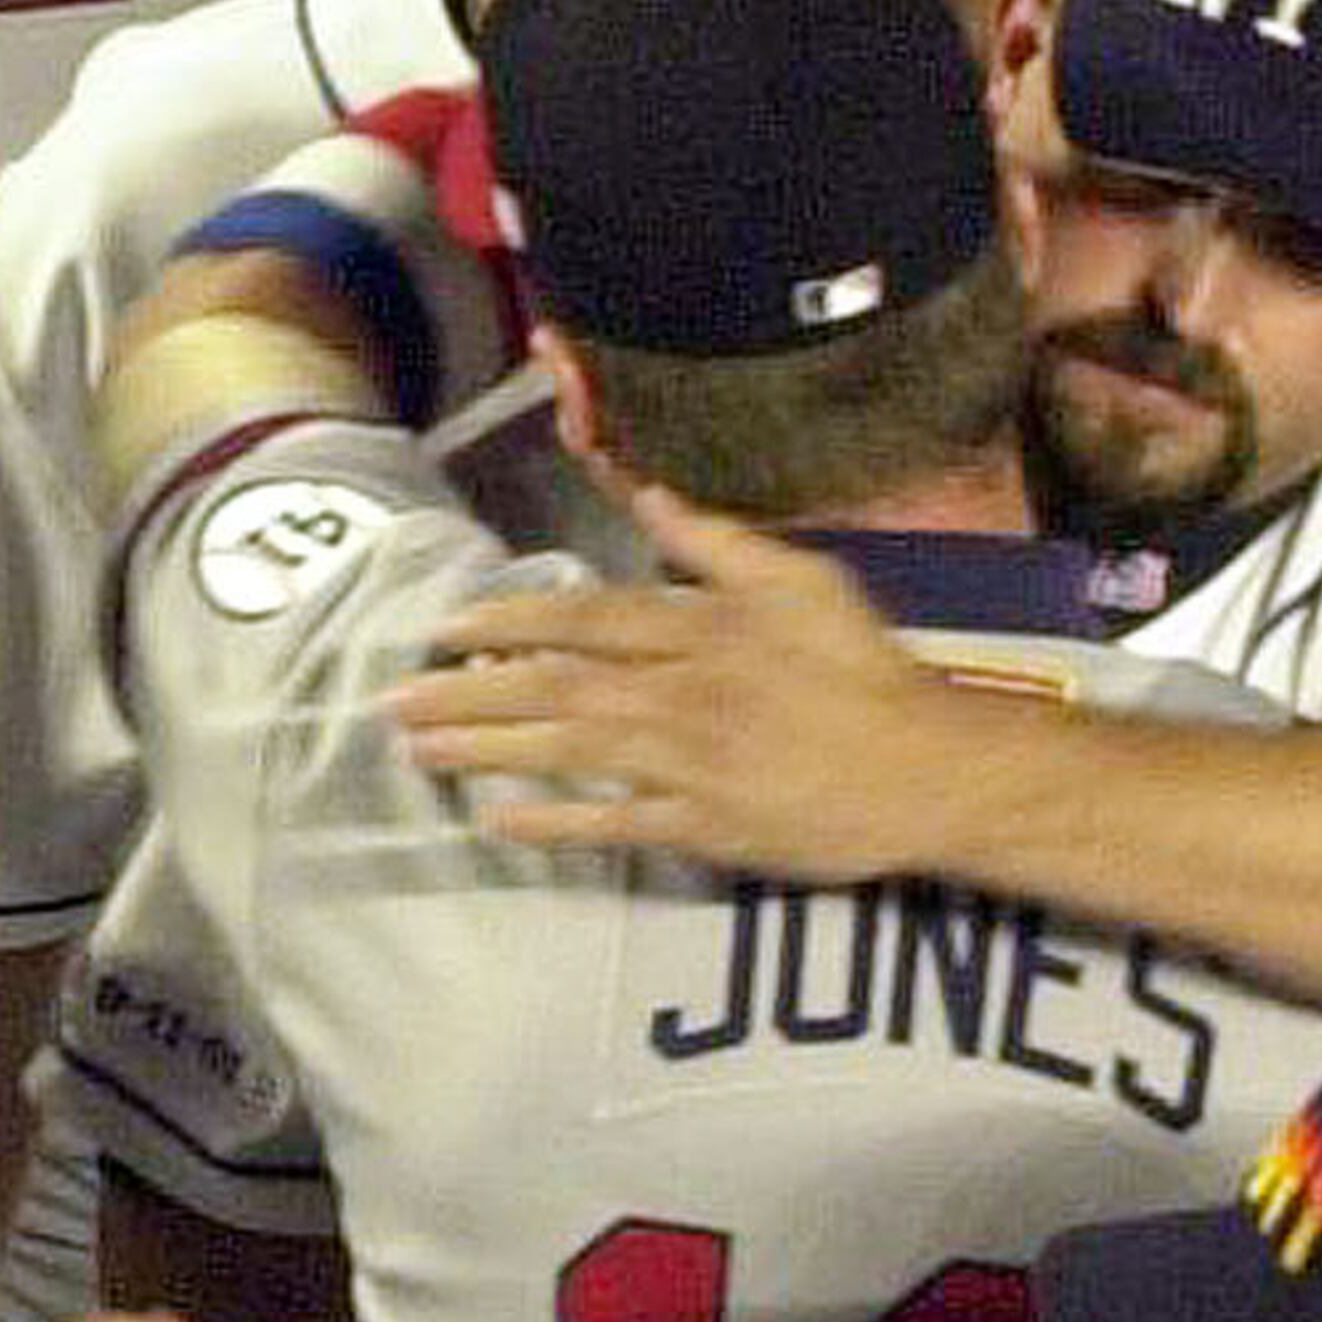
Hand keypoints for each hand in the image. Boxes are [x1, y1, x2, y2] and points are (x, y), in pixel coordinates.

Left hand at [390, 486, 957, 876]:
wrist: (926, 770)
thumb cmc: (868, 670)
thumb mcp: (803, 582)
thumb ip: (718, 542)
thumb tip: (647, 494)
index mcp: (702, 627)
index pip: (584, 618)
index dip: (507, 622)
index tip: (445, 628)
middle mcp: (680, 690)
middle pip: (554, 685)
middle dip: (467, 691)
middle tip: (395, 700)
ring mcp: (686, 763)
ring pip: (567, 750)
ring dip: (485, 749)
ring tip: (420, 751)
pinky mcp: (702, 826)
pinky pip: (612, 825)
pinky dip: (553, 824)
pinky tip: (497, 822)